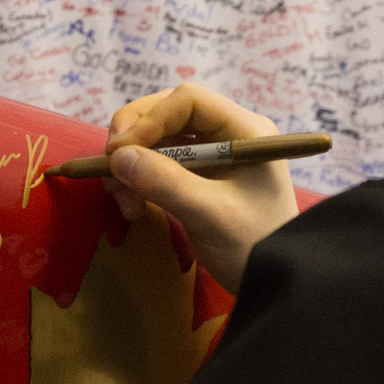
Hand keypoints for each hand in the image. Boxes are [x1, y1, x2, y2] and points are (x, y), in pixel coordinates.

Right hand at [100, 80, 302, 294]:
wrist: (274, 282)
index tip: (119, 151)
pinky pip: (160, 163)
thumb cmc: (253, 246)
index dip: (149, 119)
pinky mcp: (200, 176)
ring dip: (132, 163)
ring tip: (121, 200)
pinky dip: (139, 179)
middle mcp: (229, 133)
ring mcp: (214, 154)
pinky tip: (132, 206)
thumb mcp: (209, 215)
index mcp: (244, 131)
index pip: (188, 101)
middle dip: (134, 138)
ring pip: (159, 139)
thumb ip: (165, 182)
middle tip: (109, 167)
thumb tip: (118, 158)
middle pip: (169, 113)